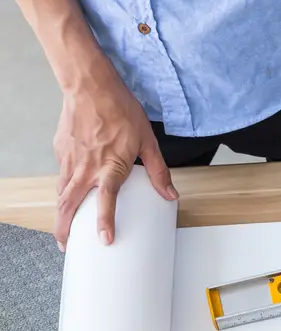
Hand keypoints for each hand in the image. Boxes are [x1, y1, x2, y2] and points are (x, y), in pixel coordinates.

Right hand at [53, 72, 175, 249]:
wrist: (89, 84)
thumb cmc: (119, 109)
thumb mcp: (147, 141)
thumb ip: (158, 171)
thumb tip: (170, 194)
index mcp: (110, 166)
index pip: (106, 200)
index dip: (105, 222)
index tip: (104, 240)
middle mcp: (86, 167)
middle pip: (70, 204)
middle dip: (65, 228)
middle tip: (67, 246)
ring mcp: (70, 159)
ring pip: (61, 192)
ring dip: (61, 213)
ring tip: (64, 228)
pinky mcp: (61, 150)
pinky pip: (60, 175)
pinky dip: (62, 190)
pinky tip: (68, 195)